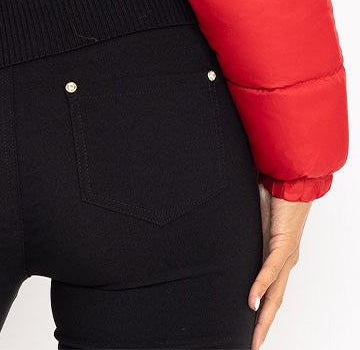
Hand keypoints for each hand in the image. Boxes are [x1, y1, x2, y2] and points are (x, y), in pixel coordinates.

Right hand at [249, 185, 310, 347]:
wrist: (290, 177)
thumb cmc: (272, 192)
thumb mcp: (251, 219)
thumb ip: (242, 232)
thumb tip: (220, 236)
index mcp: (278, 256)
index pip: (271, 291)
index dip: (262, 312)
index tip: (251, 328)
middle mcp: (285, 260)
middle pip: (275, 300)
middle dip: (264, 326)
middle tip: (253, 345)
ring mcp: (286, 254)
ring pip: (275, 293)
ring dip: (264, 316)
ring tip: (254, 336)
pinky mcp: (284, 244)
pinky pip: (271, 269)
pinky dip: (261, 285)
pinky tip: (252, 299)